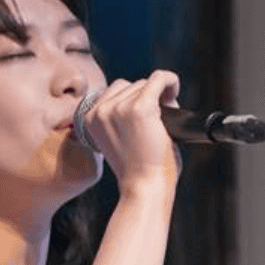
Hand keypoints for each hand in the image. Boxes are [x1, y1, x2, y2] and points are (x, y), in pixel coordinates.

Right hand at [79, 70, 182, 193]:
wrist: (144, 186)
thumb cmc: (137, 168)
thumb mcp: (117, 138)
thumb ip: (121, 115)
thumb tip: (149, 87)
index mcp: (89, 118)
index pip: (113, 93)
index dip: (132, 101)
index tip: (142, 120)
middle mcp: (100, 111)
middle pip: (129, 85)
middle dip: (145, 99)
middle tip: (154, 125)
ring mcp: (119, 108)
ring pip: (144, 84)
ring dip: (157, 97)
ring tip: (160, 122)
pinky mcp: (140, 108)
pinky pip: (160, 78)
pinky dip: (171, 81)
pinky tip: (175, 91)